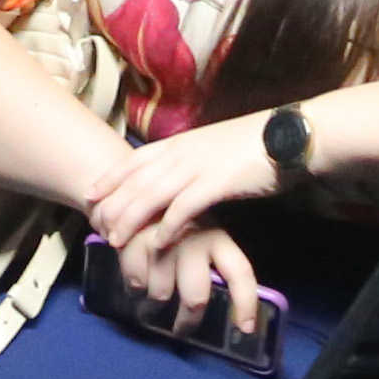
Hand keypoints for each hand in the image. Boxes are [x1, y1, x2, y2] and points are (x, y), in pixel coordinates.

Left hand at [83, 115, 280, 260]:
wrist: (288, 135)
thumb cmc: (254, 143)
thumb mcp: (212, 147)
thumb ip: (191, 160)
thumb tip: (178, 177)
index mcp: (180, 142)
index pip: (134, 160)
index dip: (110, 178)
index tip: (89, 195)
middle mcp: (182, 152)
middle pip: (136, 180)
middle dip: (113, 204)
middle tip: (96, 226)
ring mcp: (198, 166)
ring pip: (152, 194)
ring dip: (131, 219)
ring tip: (115, 240)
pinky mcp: (217, 183)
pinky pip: (184, 207)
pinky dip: (168, 226)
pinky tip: (157, 243)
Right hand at [116, 220, 265, 338]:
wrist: (132, 187)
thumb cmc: (173, 219)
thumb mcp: (200, 232)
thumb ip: (212, 265)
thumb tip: (231, 307)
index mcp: (216, 237)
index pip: (239, 273)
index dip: (245, 303)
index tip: (246, 329)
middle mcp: (193, 239)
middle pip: (195, 297)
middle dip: (187, 321)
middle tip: (181, 329)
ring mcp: (163, 241)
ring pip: (161, 294)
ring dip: (154, 303)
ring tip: (151, 299)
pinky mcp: (134, 242)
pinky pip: (135, 283)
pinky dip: (133, 286)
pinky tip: (134, 279)